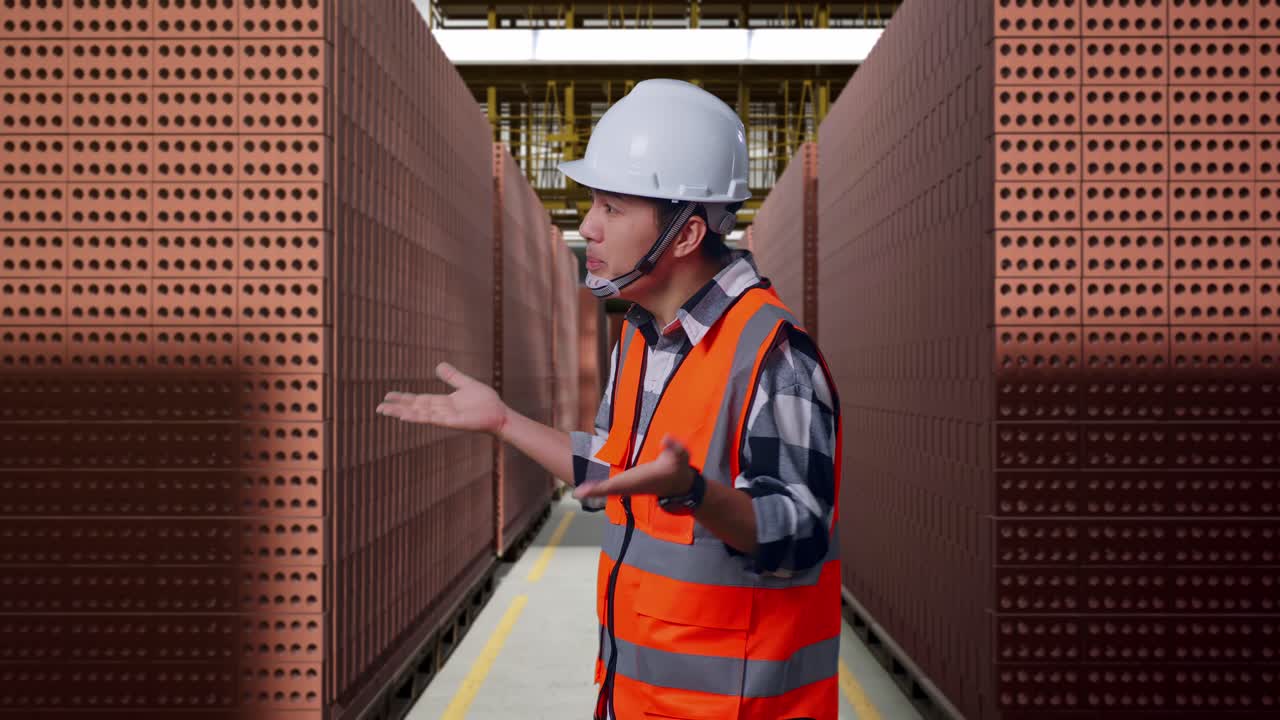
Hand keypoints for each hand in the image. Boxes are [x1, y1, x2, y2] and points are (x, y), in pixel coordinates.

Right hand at [376, 362, 508, 434]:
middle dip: (397, 408)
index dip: (403, 398)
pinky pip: (433, 419)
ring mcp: (446, 417)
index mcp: (443, 402)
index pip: (418, 400)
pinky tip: (407, 416)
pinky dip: (419, 417)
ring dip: (402, 413)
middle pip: (414, 408)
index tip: (388, 396)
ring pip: (419, 415)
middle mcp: (441, 411)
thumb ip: (452, 377)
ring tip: (386, 412)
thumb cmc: (485, 402)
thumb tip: (438, 366)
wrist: (499, 414)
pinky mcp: (452, 422)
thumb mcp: (465, 384)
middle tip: (379, 407)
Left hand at [573, 434, 693, 499]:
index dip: (602, 487)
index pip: (618, 484)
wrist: (680, 483)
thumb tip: (666, 437)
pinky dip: (597, 488)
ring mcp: (629, 487)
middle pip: (609, 490)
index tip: (587, 490)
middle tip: (577, 493)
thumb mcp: (679, 455)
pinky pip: (609, 488)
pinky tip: (584, 489)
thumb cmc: (677, 467)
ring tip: (578, 492)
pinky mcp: (628, 485)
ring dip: (593, 491)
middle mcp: (632, 486)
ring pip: (608, 491)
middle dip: (593, 491)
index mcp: (640, 479)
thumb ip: (674, 446)